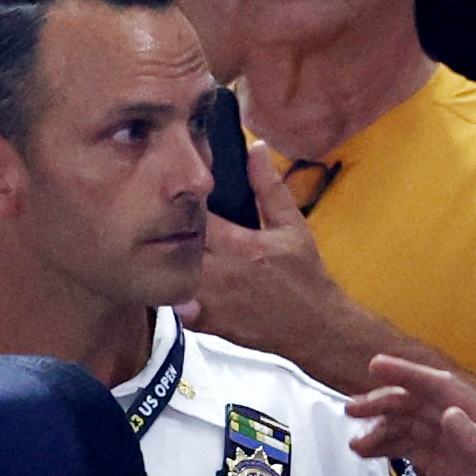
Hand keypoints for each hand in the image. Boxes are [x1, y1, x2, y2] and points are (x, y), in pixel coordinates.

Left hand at [180, 140, 351, 362]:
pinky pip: (174, 308)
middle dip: (167, 236)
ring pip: (169, 278)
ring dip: (165, 267)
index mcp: (239, 245)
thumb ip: (269, 188)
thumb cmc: (304, 274)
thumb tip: (255, 148)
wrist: (313, 327)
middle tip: (162, 228)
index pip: (194, 218)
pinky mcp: (204, 325)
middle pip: (174, 248)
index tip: (177, 201)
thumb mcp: (292, 226)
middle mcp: (219, 274)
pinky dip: (172, 296)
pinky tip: (174, 285)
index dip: (181, 208)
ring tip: (164, 256)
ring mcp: (209, 302)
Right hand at [345, 355, 475, 475]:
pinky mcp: (441, 467)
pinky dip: (386, 446)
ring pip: (410, 425)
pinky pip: (409, 447)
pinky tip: (366, 452)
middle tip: (350, 411)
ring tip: (355, 443)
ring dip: (382, 427)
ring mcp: (452, 447)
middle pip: (420, 404)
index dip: (409, 376)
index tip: (374, 366)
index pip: (442, 389)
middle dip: (386, 402)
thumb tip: (448, 414)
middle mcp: (468, 427)